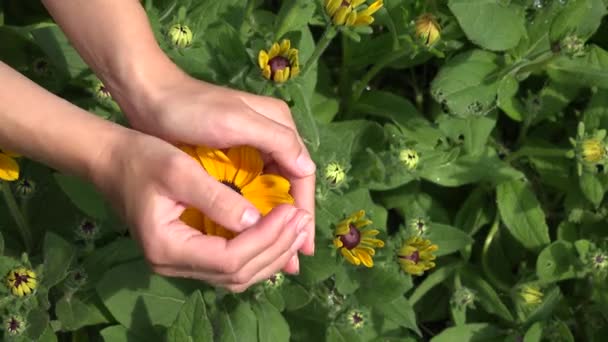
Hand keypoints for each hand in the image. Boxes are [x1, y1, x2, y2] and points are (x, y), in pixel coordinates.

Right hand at [93, 130, 310, 291]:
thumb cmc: (141, 158)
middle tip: (303, 220)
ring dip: (271, 254)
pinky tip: (276, 233)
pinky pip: (230, 266)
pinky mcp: (187, 255)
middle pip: (238, 274)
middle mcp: (173, 266)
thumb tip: (257, 220)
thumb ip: (217, 198)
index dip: (266, 238)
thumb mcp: (178, 170)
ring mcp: (179, 264)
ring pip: (237, 275)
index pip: (230, 258)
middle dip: (276, 248)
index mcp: (168, 248)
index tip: (291, 210)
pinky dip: (257, 253)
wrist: (111, 160)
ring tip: (297, 227)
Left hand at [112, 69, 315, 256]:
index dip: (304, 210)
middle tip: (295, 260)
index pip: (301, 174)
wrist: (149, 98)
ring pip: (273, 191)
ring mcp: (253, 149)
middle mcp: (271, 138)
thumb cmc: (191, 109)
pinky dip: (257, 215)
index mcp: (279, 125)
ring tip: (280, 257)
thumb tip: (307, 171)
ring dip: (276, 223)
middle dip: (293, 223)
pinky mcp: (233, 159)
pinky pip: (253, 191)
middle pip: (291, 185)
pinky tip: (255, 237)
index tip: (304, 244)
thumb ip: (275, 140)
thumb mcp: (235, 121)